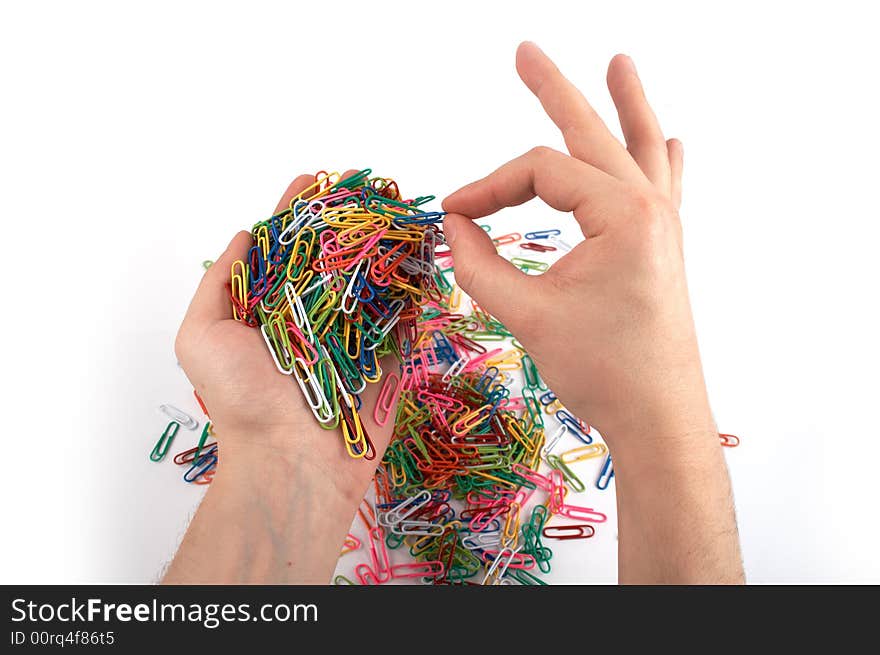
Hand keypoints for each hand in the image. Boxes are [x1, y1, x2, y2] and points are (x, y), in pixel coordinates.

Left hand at [174, 170, 394, 505]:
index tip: (312, 178)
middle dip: (351, 220)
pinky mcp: (388, 359)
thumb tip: (244, 237)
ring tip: (399, 210)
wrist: (290, 461)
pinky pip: (405, 318)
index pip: (287, 248)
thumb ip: (219, 284)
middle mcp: (314, 317)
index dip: (298, 212)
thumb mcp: (201, 336)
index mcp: (271, 308)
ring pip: (373, 282)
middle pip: (335, 257)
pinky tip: (423, 255)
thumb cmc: (241, 401)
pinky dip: (415, 288)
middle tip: (369, 187)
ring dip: (386, 246)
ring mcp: (353, 337)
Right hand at [443, 42, 712, 450]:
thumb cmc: (599, 370)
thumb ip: (480, 265)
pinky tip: (669, 137)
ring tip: (619, 61)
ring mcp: (664, 225)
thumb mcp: (527, 315)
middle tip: (525, 51)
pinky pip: (665, 186)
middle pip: (593, 134)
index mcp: (623, 214)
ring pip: (640, 148)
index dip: (490, 186)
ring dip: (627, 104)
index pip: (542, 173)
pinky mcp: (664, 247)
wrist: (658, 417)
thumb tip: (453, 224)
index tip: (453, 213)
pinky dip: (660, 156)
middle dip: (555, 91)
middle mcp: (651, 208)